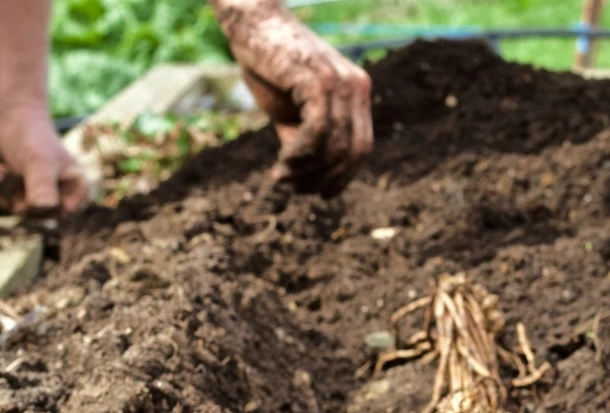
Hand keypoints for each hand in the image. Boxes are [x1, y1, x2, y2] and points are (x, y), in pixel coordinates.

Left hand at [0, 103, 88, 214]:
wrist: (8, 117)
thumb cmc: (31, 136)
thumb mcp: (38, 161)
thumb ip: (42, 185)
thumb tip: (44, 208)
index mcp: (79, 193)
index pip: (61, 211)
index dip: (40, 198)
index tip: (30, 174)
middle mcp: (61, 200)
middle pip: (36, 213)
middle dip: (16, 191)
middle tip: (7, 170)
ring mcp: (38, 201)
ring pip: (15, 210)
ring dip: (1, 189)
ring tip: (0, 169)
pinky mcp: (17, 197)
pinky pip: (2, 206)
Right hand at [216, 2, 372, 192]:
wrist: (249, 21)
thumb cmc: (269, 66)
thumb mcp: (293, 112)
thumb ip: (308, 141)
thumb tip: (313, 180)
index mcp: (357, 94)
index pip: (361, 149)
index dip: (341, 178)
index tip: (318, 193)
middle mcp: (356, 87)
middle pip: (352, 153)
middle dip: (324, 179)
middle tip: (293, 187)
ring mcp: (340, 82)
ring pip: (335, 147)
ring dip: (307, 170)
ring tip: (281, 176)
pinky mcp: (318, 79)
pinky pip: (317, 132)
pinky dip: (300, 154)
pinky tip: (283, 162)